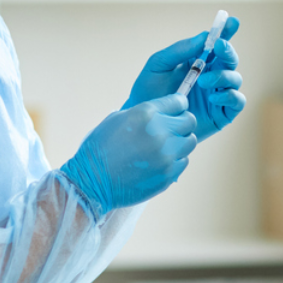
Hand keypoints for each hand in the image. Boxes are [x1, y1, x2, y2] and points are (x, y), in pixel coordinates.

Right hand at [58, 95, 197, 214]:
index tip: (174, 110)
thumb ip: (144, 112)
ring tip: (165, 146)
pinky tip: (159, 161)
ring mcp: (167, 155)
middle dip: (182, 123)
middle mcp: (160, 132)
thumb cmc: (100, 148)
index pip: (179, 101)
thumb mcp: (118, 118)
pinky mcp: (168, 174)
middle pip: (190, 121)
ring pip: (190, 141)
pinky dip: (175, 160)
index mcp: (146, 114)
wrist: (91, 181)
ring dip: (181, 142)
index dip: (177, 105)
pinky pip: (183, 161)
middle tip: (171, 129)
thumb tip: (163, 111)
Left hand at [124, 17, 245, 140]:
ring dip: (223, 75)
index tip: (232, 22)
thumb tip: (204, 36)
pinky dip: (229, 95)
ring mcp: (217, 95)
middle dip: (228, 51)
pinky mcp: (221, 114)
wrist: (144, 123)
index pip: (217, 44)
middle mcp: (211, 76)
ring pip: (236, 79)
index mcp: (198, 62)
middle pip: (230, 60)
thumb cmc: (148, 92)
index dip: (227, 32)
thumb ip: (180, 50)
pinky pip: (237, 101)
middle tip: (219, 47)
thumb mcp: (158, 65)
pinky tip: (212, 97)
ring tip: (203, 81)